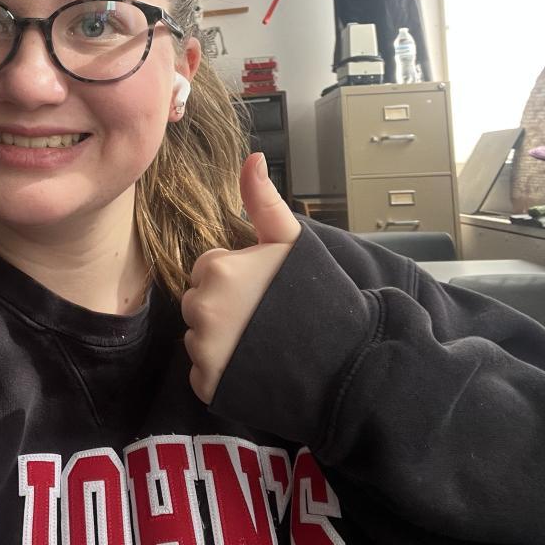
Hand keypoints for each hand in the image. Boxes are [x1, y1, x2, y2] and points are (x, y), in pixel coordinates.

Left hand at [182, 152, 302, 403]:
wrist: (345, 363)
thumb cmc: (319, 297)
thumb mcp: (292, 242)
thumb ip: (263, 201)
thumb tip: (251, 157)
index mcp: (217, 270)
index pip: (207, 270)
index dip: (236, 279)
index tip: (264, 292)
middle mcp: (202, 309)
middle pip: (198, 304)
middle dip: (224, 309)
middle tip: (264, 320)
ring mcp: (204, 351)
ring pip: (198, 339)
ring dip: (222, 343)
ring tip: (262, 345)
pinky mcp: (208, 386)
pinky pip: (202, 375)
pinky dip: (223, 375)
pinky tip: (254, 370)